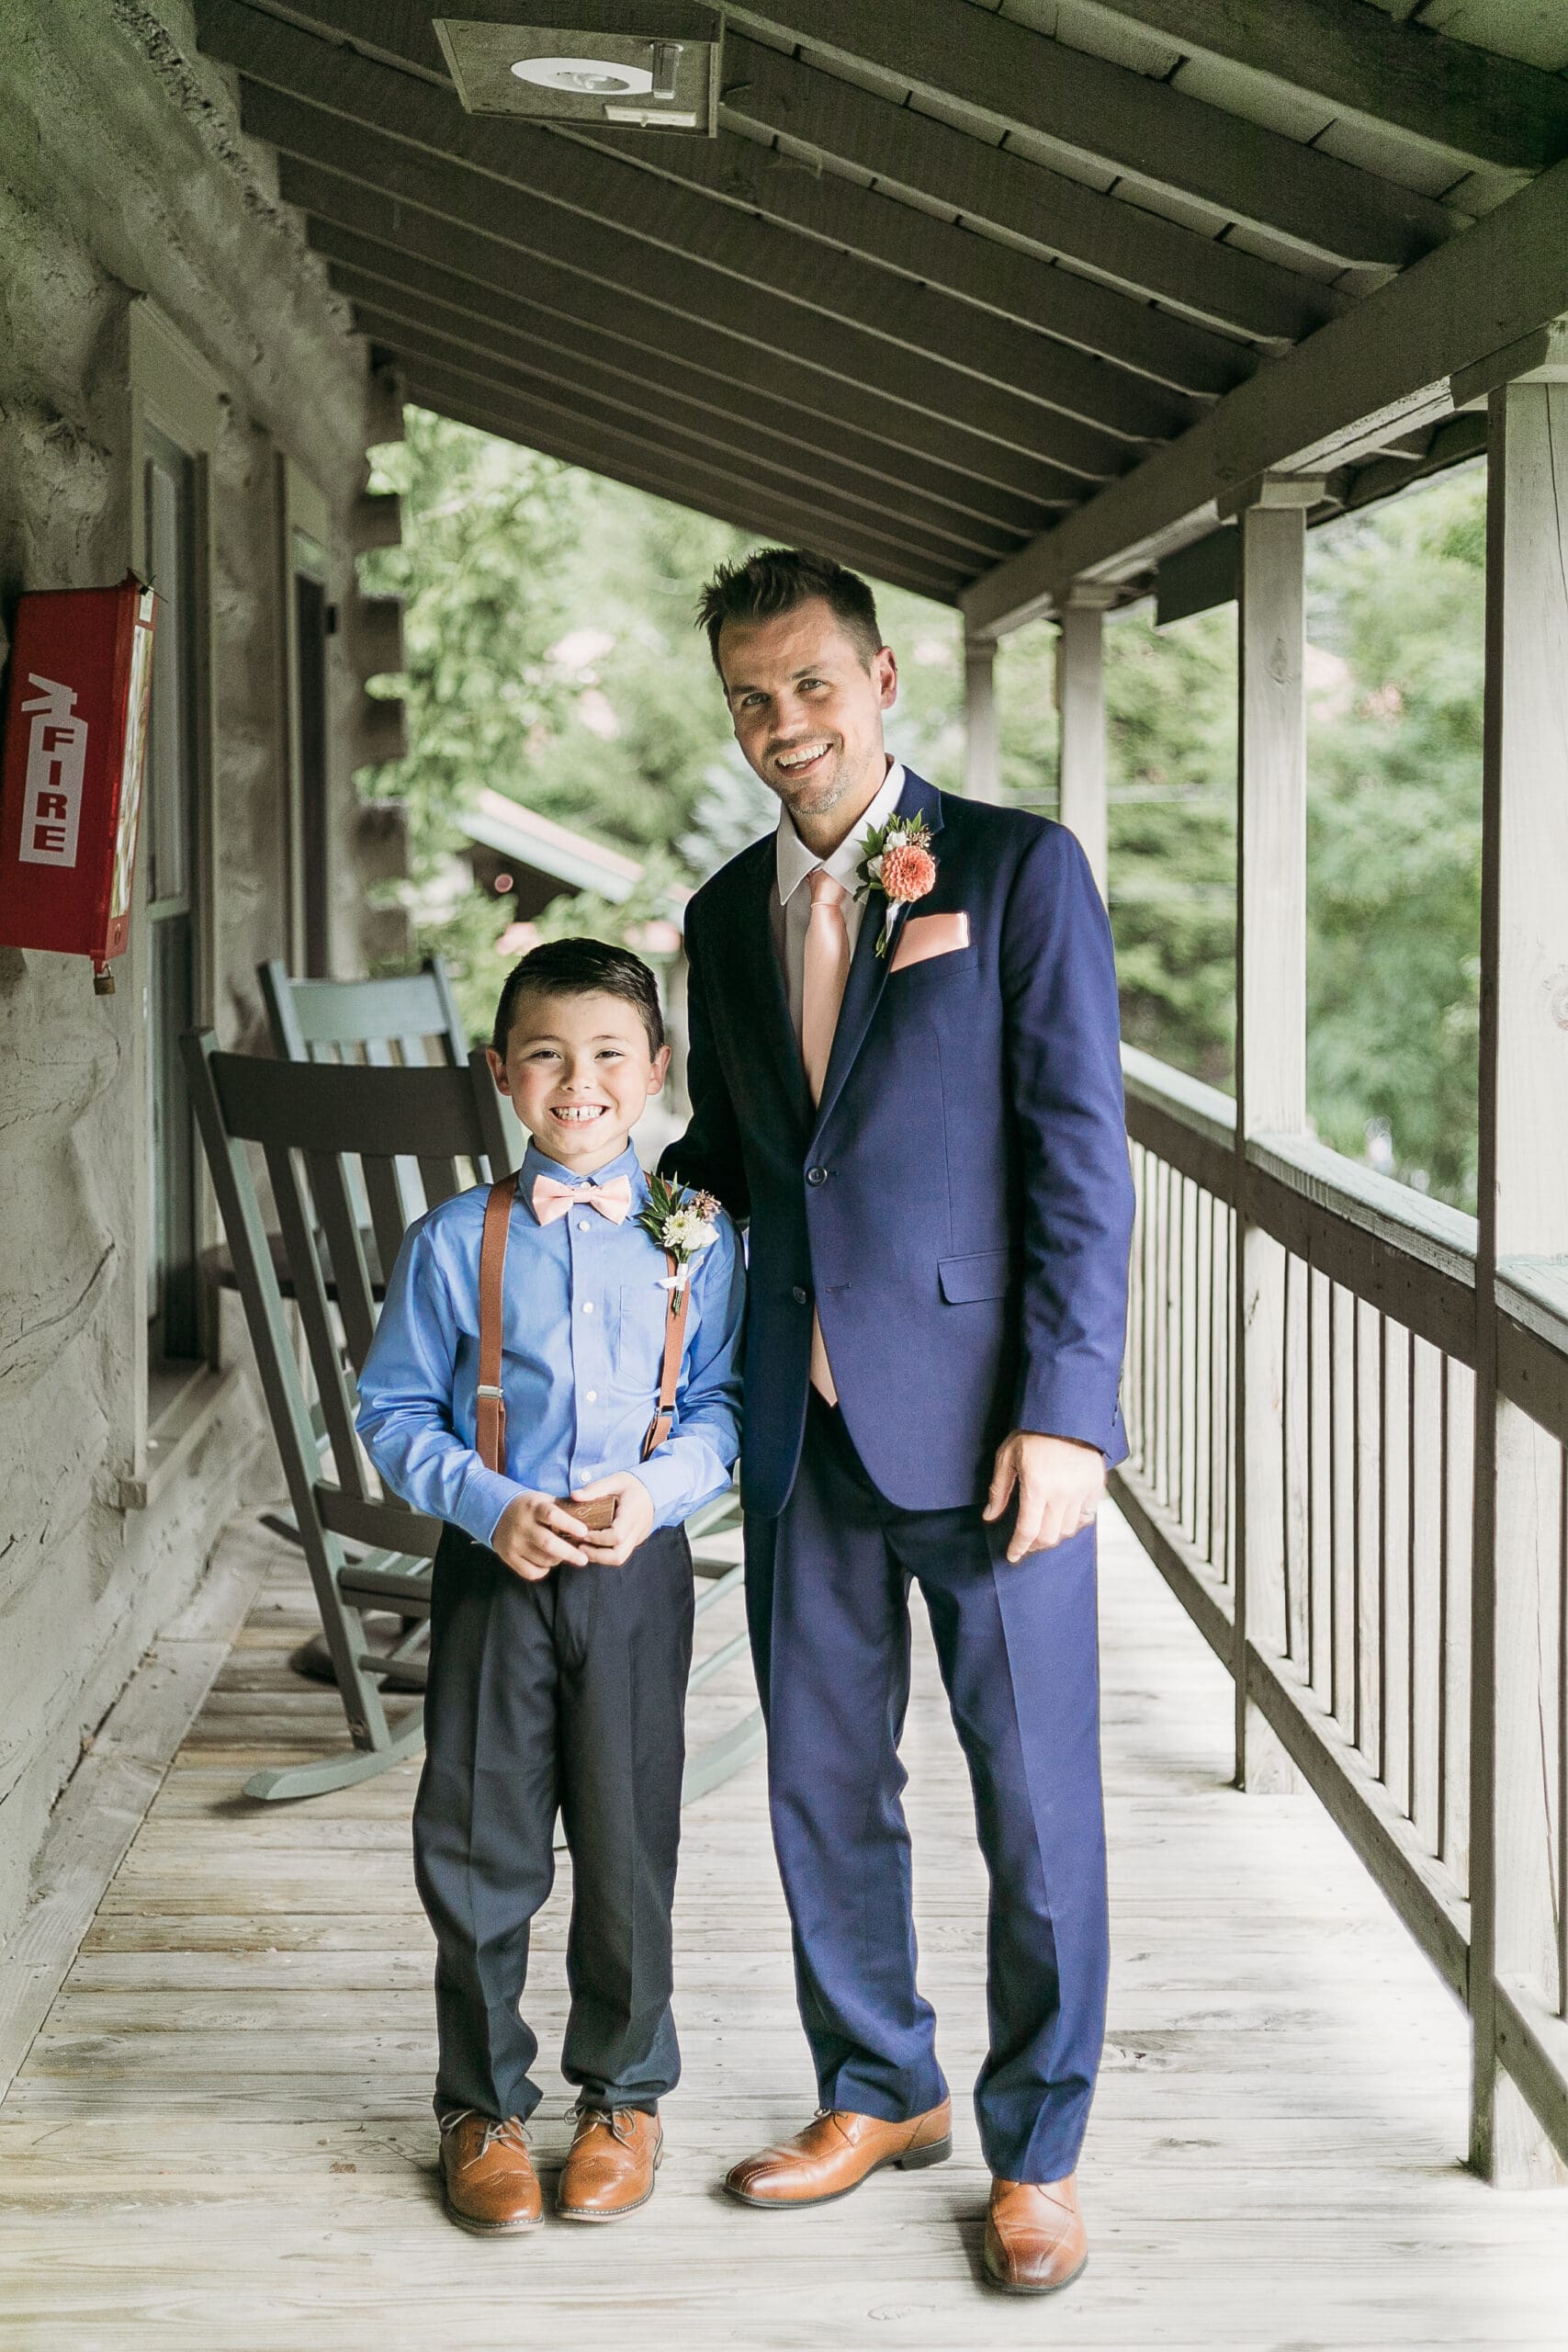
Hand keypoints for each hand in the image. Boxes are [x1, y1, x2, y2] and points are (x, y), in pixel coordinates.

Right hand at [491, 1491, 591, 1580]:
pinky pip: (530, 1572)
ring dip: (557, 1560)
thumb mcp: (544, 1500)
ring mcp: (514, 1542)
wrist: (497, 1512)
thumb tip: (593, 1518)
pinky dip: (543, 1570)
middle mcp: (522, 1525)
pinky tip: (547, 1563)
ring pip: (542, 1559)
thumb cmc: (531, 1507)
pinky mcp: (508, 1556)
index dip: (569, 1524)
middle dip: (569, 1553)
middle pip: (548, 1543)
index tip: (584, 1532)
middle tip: (584, 1559)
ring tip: (563, 1555)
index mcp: (533, 1507)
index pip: (552, 1515)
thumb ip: (564, 1509)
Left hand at [567, 1472, 655, 1567]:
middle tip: (579, 1547)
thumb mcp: (615, 1480)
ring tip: (583, 1548)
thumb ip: (595, 1489)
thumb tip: (574, 1496)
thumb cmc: (633, 1485)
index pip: (617, 1535)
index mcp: (632, 1513)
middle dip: (596, 1555)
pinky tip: (592, 1545)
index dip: (598, 1538)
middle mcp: (637, 1530)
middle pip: (618, 1555)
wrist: (656, 1490)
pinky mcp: (634, 1542)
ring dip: (599, 1557)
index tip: (583, 1533)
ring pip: (619, 1558)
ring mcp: (636, 1538)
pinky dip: (605, 1554)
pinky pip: (620, 1554)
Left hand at [983, 1431, 1104, 1562]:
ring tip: (1041, 1532)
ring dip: (1052, 1536)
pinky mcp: (1095, 1486)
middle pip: (1049, 1537)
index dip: (1018, 1548)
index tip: (1012, 1556)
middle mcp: (1062, 1493)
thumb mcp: (1008, 1456)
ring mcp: (1081, 1491)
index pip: (1028, 1531)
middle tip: (1024, 1545)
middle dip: (1034, 1546)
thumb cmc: (1033, 1432)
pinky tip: (1062, 1520)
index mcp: (1037, 1486)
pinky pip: (1086, 1517)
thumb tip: (990, 1516)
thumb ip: (1000, 1489)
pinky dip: (1073, 1524)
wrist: (1067, 1412)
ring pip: (1067, 1530)